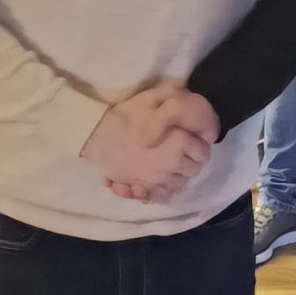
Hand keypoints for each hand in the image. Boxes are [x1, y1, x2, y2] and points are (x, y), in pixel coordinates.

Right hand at [82, 81, 218, 201]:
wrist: (93, 137)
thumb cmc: (124, 116)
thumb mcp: (150, 98)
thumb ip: (175, 98)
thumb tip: (192, 104)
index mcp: (177, 143)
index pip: (202, 150)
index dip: (199, 143)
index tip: (193, 138)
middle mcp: (170, 165)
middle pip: (194, 169)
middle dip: (191, 160)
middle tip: (181, 150)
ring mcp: (157, 181)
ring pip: (180, 184)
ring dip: (178, 175)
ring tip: (169, 163)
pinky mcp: (143, 190)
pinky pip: (163, 196)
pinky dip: (163, 190)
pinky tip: (157, 179)